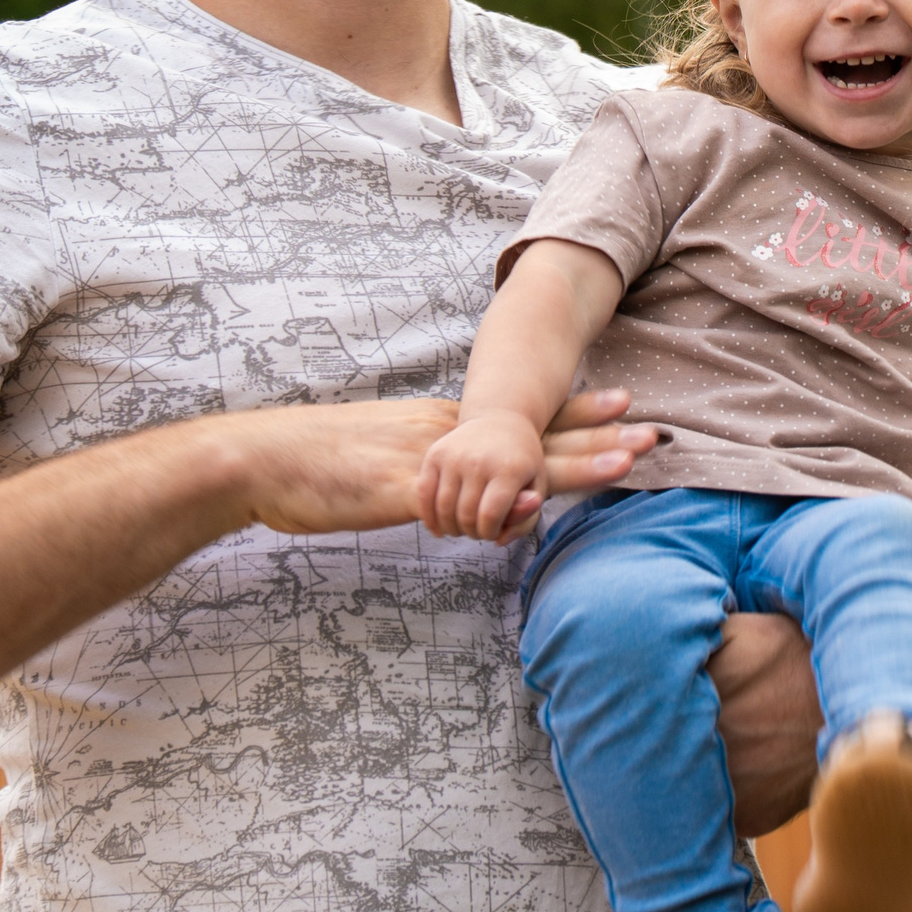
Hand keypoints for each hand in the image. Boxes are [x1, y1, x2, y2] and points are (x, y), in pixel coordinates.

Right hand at [220, 388, 652, 541]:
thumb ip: (422, 470)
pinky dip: (503, 504)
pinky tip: (539, 509)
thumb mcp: (379, 461)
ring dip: (575, 462)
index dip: (574, 411)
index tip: (622, 401)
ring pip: (514, 463)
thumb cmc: (310, 463)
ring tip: (630, 460)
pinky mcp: (400, 491)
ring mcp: (426, 462)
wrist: (258, 458)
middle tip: (653, 429)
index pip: (521, 419)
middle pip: (534, 436)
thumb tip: (448, 485)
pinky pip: (462, 501)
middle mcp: (444, 436)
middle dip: (597, 434)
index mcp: (441, 428)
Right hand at [418, 414, 547, 539]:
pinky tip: (438, 528)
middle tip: (479, 530)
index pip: (490, 515)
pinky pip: (423, 494)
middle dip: (472, 533)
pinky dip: (428, 517)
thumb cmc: (520, 459)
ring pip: (443, 508)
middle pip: (466, 515)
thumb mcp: (536, 485)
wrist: (500, 418)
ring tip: (462, 528)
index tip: (495, 531)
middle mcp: (478, 460)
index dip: (490, 532)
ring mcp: (453, 456)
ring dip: (452, 528)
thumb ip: (527, 518)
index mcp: (508, 469)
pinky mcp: (435, 454)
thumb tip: (499, 541)